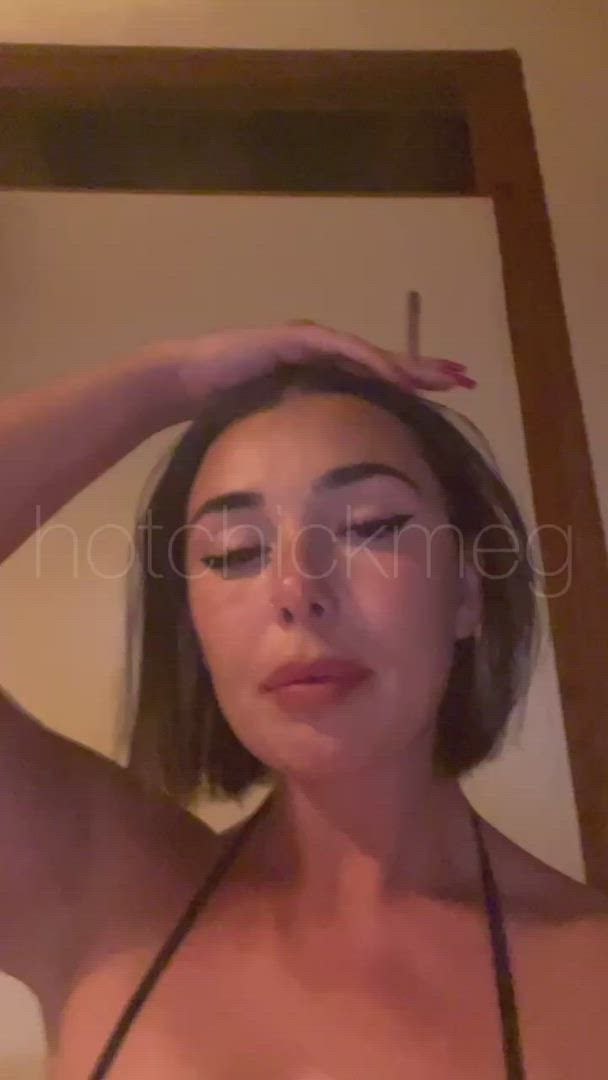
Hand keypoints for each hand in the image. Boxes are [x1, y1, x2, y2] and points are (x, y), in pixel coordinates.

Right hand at [137, 319, 474, 420]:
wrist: (189, 382)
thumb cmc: (230, 407)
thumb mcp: (284, 426)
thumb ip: (310, 437)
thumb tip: (332, 474)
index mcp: (326, 374)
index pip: (379, 378)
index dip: (414, 385)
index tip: (449, 395)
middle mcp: (325, 353)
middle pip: (386, 361)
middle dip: (426, 369)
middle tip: (465, 378)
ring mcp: (312, 341)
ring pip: (372, 353)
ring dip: (409, 364)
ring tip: (443, 375)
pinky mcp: (295, 339)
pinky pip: (342, 350)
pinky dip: (370, 361)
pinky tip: (395, 374)